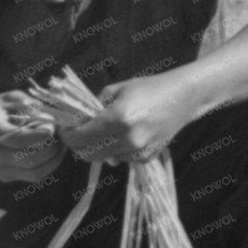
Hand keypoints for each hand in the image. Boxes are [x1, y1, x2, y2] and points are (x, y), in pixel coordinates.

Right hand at [0, 92, 63, 183]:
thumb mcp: (10, 98)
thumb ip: (30, 107)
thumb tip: (51, 124)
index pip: (17, 139)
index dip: (40, 135)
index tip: (53, 126)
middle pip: (29, 159)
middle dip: (52, 147)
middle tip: (60, 134)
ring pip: (35, 172)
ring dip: (54, 158)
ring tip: (60, 142)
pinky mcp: (4, 177)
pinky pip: (33, 175)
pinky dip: (48, 164)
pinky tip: (50, 150)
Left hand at [61, 71, 202, 163]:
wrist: (182, 97)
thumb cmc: (147, 88)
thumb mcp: (115, 90)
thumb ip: (92, 107)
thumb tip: (74, 121)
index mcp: (118, 118)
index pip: (80, 137)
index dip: (67, 135)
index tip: (65, 127)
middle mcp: (128, 138)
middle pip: (87, 154)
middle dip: (77, 144)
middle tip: (77, 131)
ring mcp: (138, 151)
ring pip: (102, 158)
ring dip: (95, 147)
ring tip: (101, 131)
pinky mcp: (146, 158)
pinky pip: (118, 159)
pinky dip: (113, 150)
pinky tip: (121, 135)